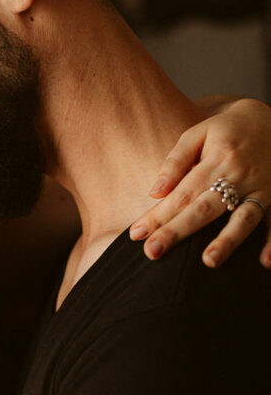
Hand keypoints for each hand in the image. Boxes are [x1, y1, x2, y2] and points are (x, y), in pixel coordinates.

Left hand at [129, 98, 270, 266]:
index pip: (182, 194)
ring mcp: (262, 189)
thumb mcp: (198, 134)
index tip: (136, 235)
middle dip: (178, 231)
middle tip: (153, 252)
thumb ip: (176, 161)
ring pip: (244, 219)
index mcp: (218, 159)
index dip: (158, 215)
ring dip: (227, 241)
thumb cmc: (226, 131)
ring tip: (209, 261)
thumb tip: (154, 192)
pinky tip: (264, 262)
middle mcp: (240, 176)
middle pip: (205, 209)